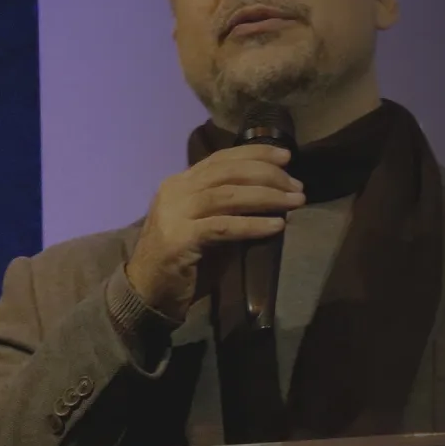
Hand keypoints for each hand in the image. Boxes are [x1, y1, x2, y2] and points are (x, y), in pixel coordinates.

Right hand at [125, 144, 303, 319]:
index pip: (221, 159)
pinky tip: (277, 226)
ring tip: (295, 202)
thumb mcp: (208, 225)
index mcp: (180, 182)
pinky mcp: (179, 239)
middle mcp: (175, 191)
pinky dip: (253, 225)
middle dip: (268, 175)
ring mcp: (174, 213)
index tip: (287, 157)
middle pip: (228, 172)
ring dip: (267, 197)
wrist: (147, 292)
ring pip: (228, 195)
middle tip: (297, 186)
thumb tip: (277, 198)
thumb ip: (232, 208)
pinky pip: (224, 226)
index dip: (256, 153)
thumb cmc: (185, 260)